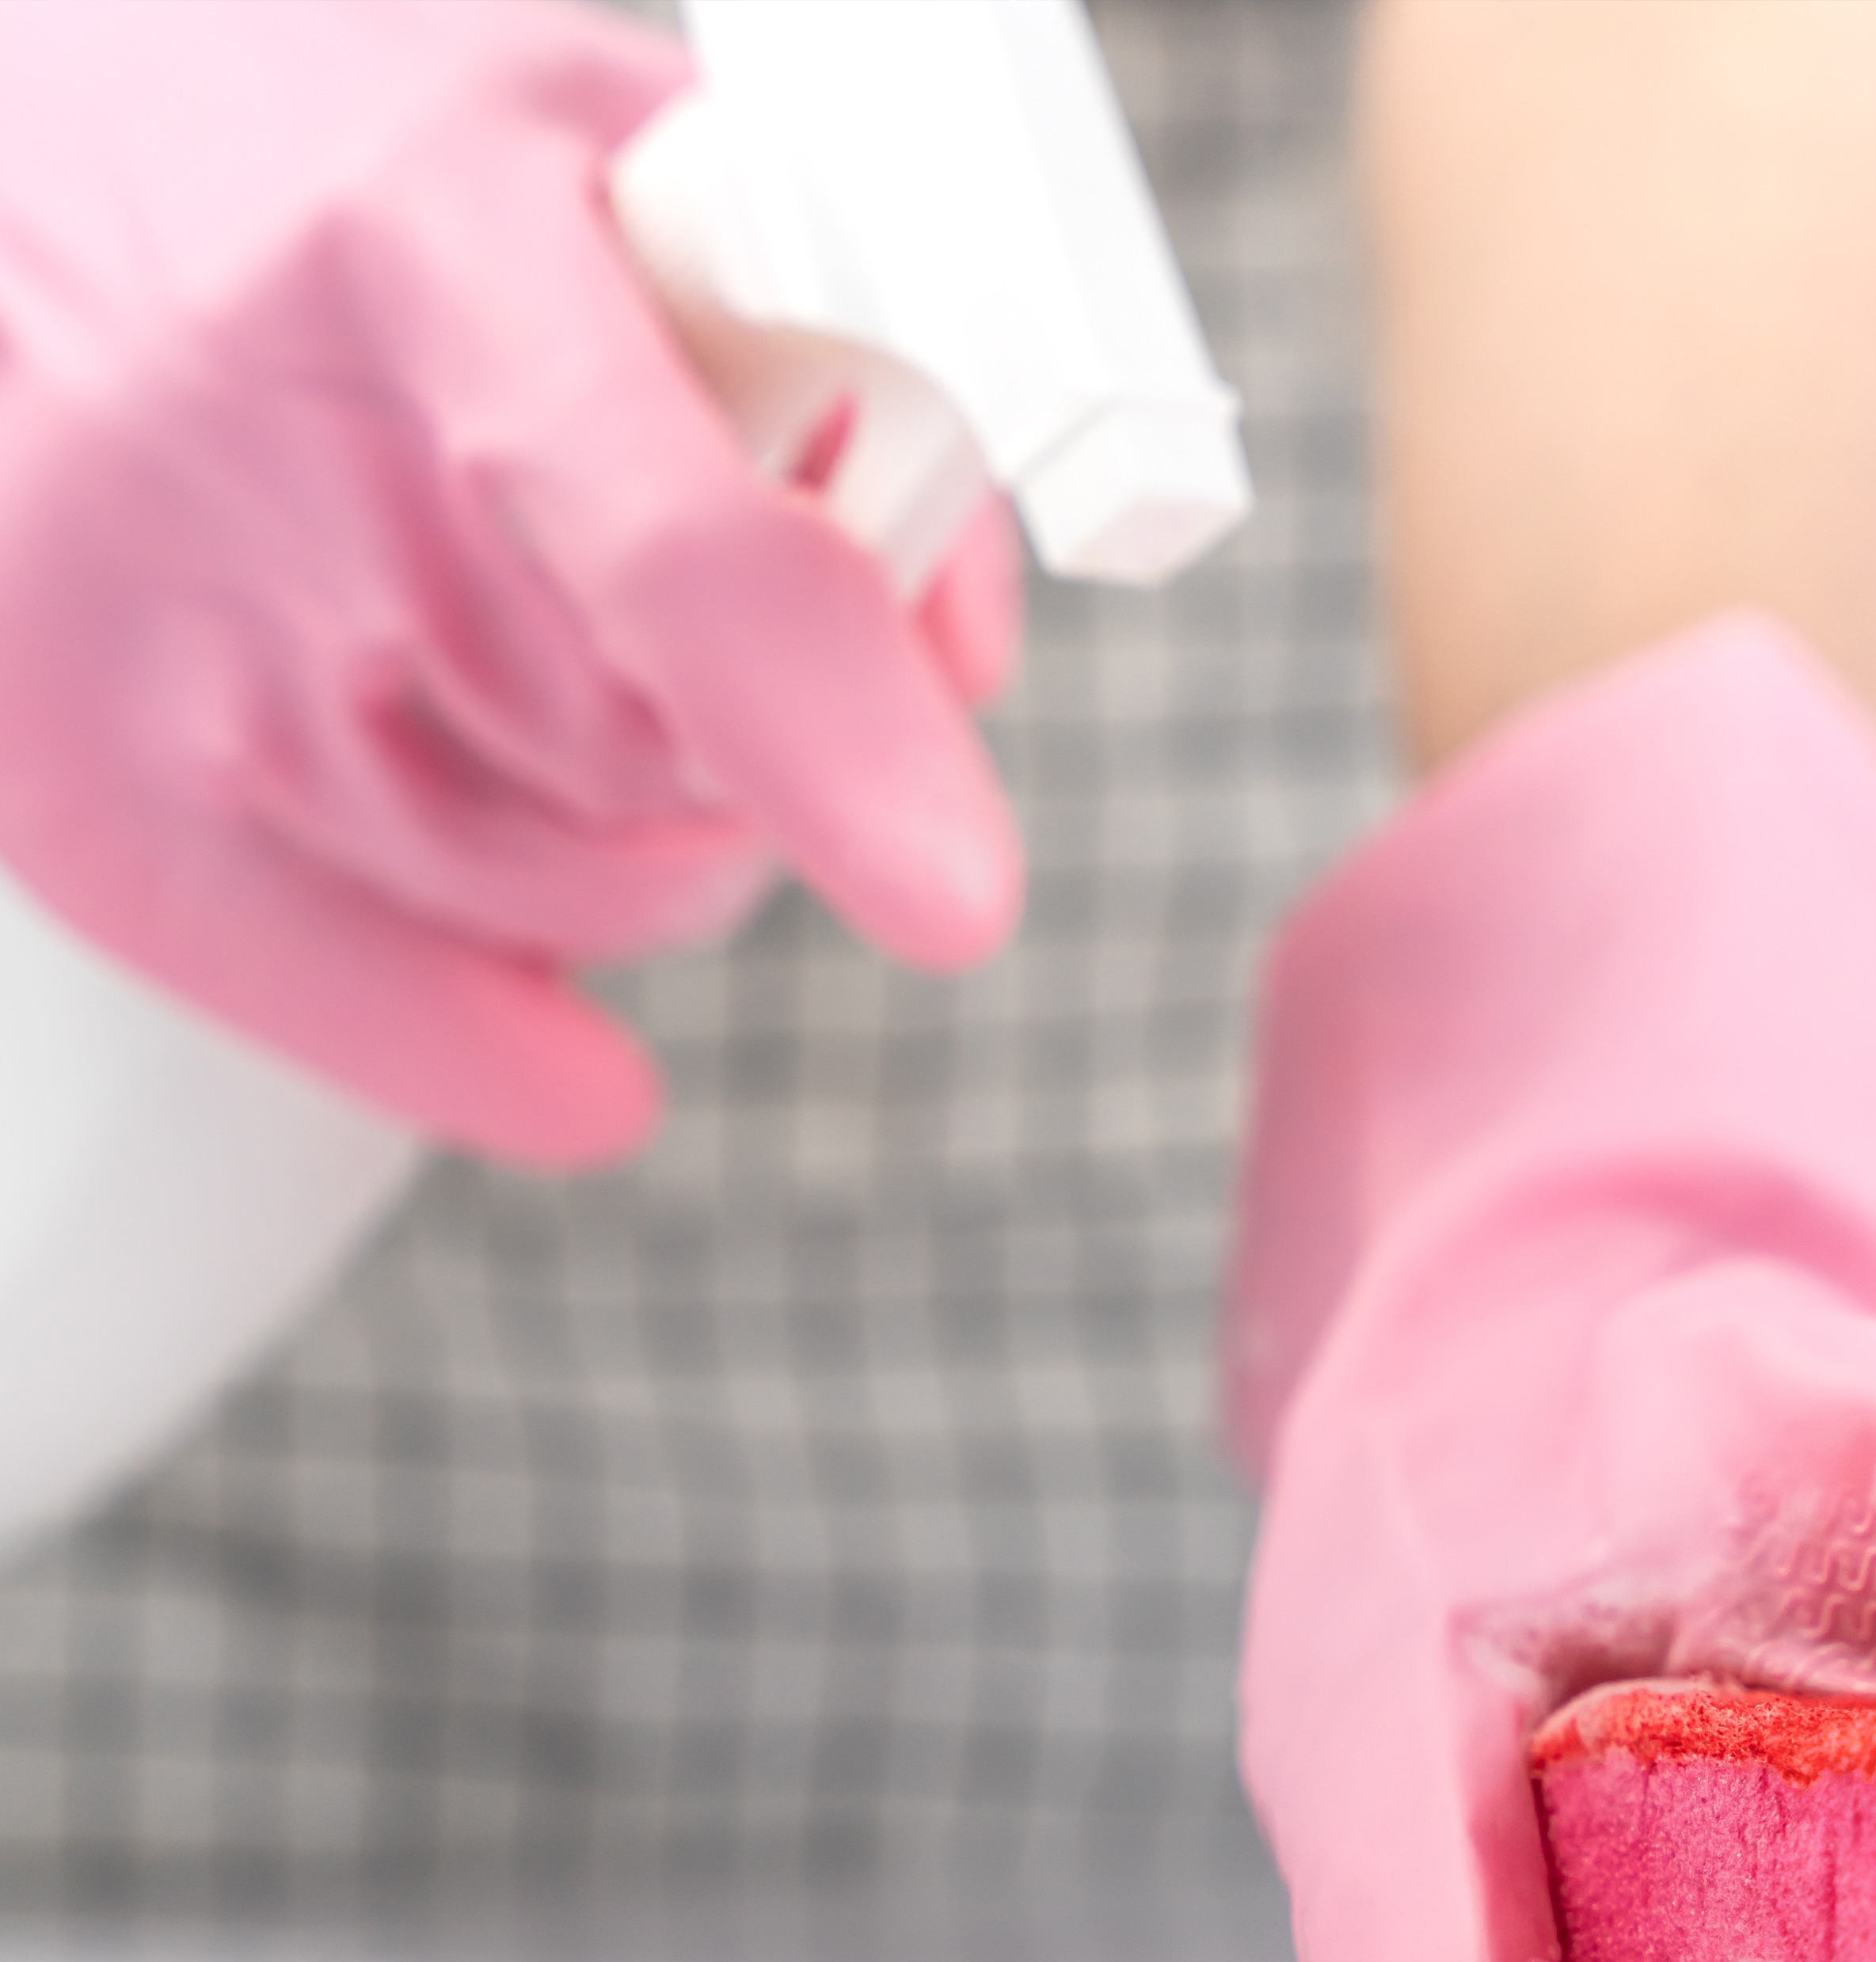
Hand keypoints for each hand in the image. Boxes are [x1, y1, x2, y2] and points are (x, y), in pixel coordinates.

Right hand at [0, 0, 1023, 1164]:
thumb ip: (836, 373)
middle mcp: (275, 457)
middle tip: (687, 622)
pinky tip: (579, 1068)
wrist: (11, 153)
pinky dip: (508, 1056)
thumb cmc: (354, 160)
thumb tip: (951, 656)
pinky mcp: (82, 786)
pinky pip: (375, 1012)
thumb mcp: (618, 157)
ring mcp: (160, 639)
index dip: (832, 734)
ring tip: (578, 691)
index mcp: (439, 246)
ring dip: (647, 844)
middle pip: (654, 758)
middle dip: (755, 735)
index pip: (676, 553)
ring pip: (561, 893)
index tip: (954, 899)